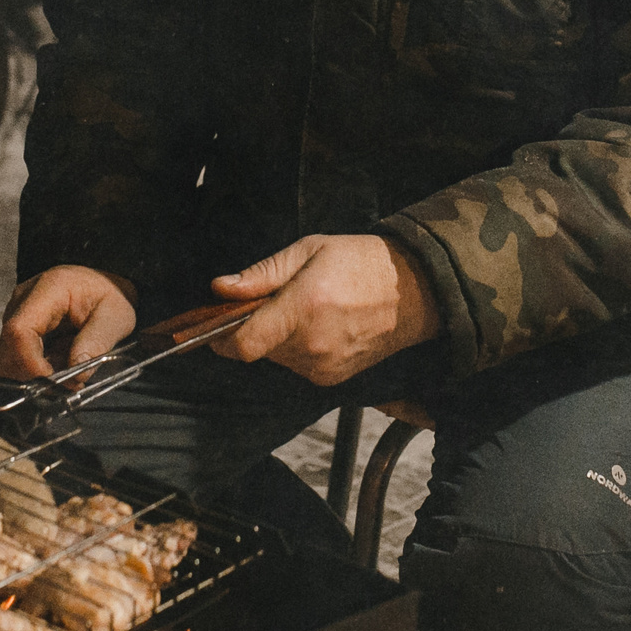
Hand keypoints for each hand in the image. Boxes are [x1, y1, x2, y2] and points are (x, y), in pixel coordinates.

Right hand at [0, 266, 137, 379]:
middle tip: (69, 381)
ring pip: (9, 358)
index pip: (19, 330)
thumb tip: (77, 373)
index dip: (31, 363)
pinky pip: (16, 357)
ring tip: (67, 368)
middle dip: (35, 375)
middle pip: (8, 349)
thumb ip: (98, 342)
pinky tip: (59, 361)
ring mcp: (15, 312)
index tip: (55, 381)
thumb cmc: (109, 294)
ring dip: (36, 374)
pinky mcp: (17, 325)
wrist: (100, 282)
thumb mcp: (116, 316)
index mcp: (48, 290)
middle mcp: (23, 299)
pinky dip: (36, 368)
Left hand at [210, 235, 441, 386]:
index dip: (221, 336)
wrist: (414, 291)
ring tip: (305, 309)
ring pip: (276, 358)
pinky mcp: (332, 379)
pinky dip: (297, 349)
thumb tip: (221, 288)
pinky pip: (297, 366)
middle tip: (273, 301)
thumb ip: (262, 274)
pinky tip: (319, 326)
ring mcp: (324, 366)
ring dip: (277, 339)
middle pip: (256, 350)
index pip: (244, 344)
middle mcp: (312, 344)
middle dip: (254, 328)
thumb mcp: (308, 250)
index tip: (216, 323)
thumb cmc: (360, 263)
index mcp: (304, 307)